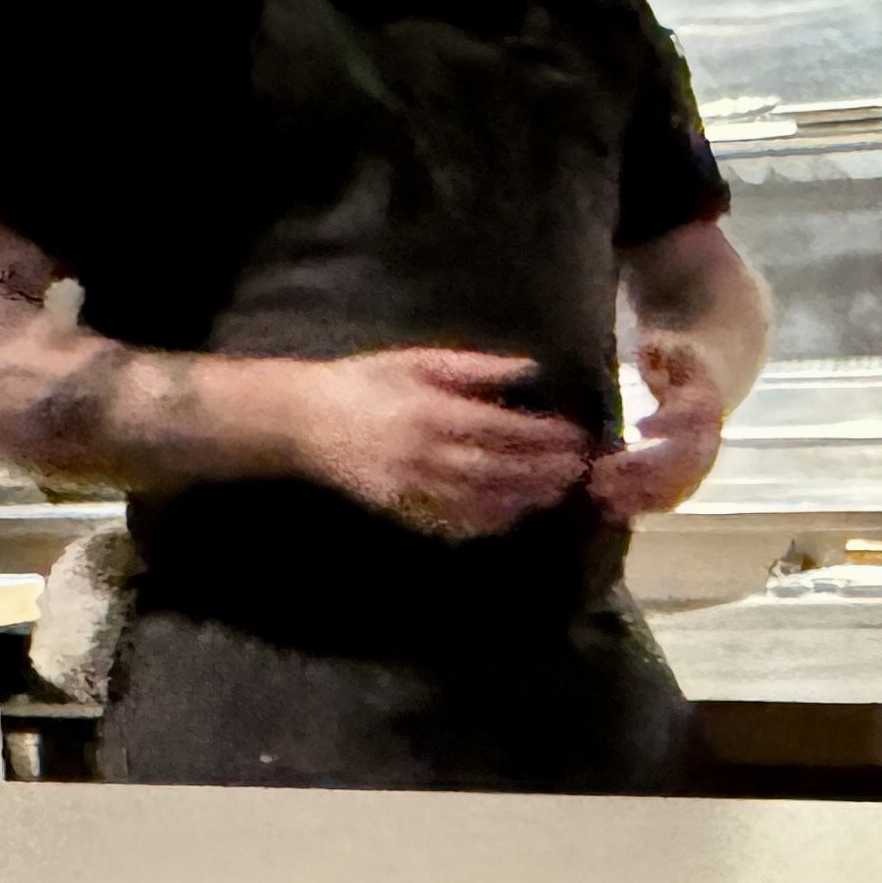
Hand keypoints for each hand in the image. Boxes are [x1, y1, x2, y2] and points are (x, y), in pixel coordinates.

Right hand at [291, 347, 591, 539]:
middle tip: (580, 468)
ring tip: (558, 491)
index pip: (501, 428)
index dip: (542, 435)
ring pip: (480, 499)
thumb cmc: (363, 382)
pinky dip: (487, 521)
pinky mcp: (401, 510)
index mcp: (431, 411)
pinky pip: (452, 522)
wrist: (301, 421)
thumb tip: (529, 369)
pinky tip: (513, 514)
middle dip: (543, 470)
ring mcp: (413, 488)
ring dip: (524, 498)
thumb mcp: (416, 360)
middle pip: (498, 468)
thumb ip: (474, 367)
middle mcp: (426, 454)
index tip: (575, 435)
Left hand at [588, 335, 729, 519]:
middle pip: (682, 461)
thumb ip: (661, 347)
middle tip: (601, 471)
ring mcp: (701, 464)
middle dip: (643, 469)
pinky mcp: (689, 481)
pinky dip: (641, 506)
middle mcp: (708, 438)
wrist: (712, 384)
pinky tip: (611, 507)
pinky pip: (669, 500)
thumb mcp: (673, 345)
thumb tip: (649, 347)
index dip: (668, 423)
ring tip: (599, 493)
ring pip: (676, 487)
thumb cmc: (681, 363)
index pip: (692, 416)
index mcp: (705, 403)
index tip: (638, 428)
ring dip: (638, 495)